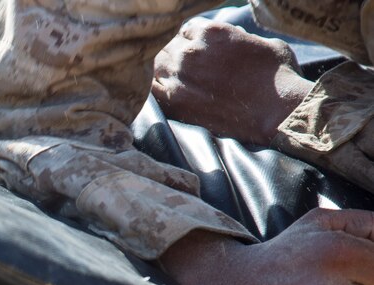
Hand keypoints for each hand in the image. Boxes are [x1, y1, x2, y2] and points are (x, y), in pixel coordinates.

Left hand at [152, 19, 313, 146]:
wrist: (277, 110)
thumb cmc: (278, 76)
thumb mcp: (262, 42)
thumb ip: (238, 37)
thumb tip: (234, 38)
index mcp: (211, 32)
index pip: (185, 30)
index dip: (189, 41)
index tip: (194, 53)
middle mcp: (190, 51)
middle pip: (168, 47)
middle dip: (174, 56)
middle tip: (184, 71)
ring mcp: (180, 76)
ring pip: (156, 66)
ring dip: (163, 73)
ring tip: (176, 82)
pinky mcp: (175, 102)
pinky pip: (152, 91)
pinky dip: (156, 91)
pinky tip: (165, 95)